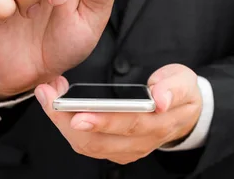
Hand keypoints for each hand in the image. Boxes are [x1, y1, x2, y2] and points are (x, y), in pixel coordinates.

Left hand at [35, 64, 202, 164]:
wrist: (184, 113)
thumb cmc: (180, 93)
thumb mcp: (184, 82)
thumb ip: (173, 88)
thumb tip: (159, 99)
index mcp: (158, 124)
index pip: (127, 125)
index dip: (102, 121)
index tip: (78, 114)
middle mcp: (140, 142)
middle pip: (98, 139)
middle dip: (67, 120)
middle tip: (49, 97)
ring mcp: (126, 150)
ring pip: (87, 145)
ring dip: (62, 123)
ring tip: (48, 96)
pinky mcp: (115, 150)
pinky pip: (86, 146)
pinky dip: (67, 127)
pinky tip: (57, 106)